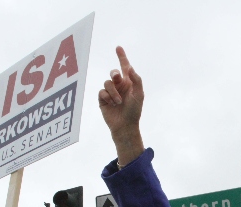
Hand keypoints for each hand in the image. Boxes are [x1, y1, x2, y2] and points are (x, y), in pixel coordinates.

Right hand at [98, 46, 144, 165]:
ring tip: (118, 102)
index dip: (122, 57)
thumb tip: (130, 67)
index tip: (118, 48)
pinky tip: (112, 104)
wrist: (125, 126)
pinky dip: (107, 97)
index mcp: (129, 83)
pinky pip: (102, 92)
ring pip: (107, 82)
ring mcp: (110, 92)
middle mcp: (119, 86)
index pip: (125, 67)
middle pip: (113, 72)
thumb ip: (136, 80)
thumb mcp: (139, 95)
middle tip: (117, 78)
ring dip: (113, 92)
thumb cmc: (134, 111)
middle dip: (115, 74)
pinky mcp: (103, 99)